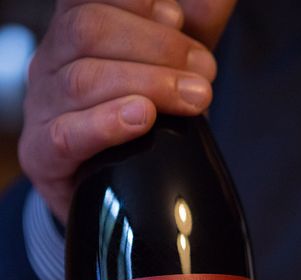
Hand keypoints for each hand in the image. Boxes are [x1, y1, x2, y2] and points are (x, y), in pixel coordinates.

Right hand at [18, 0, 235, 222]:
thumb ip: (191, 27)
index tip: (179, 19)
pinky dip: (105, 124)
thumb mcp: (169, 64)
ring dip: (146, 85)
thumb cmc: (140, 116)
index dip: (137, 3)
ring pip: (81, 81)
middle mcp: (51, 61)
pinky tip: (140, 118)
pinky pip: (66, 134)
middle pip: (88, 32)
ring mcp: (42, 107)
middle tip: (203, 74)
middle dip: (157, 48)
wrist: (115, 184)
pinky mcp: (41, 154)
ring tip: (191, 98)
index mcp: (74, 30)